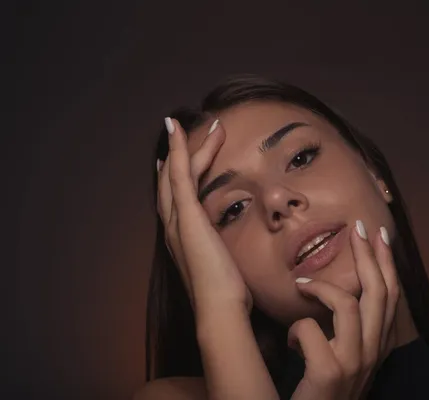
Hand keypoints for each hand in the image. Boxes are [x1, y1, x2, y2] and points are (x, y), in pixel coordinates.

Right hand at [157, 118, 251, 316]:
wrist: (219, 309)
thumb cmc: (226, 295)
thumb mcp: (226, 268)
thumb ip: (224, 255)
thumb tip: (233, 254)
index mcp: (184, 237)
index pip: (178, 199)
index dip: (178, 176)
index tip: (179, 159)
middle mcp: (174, 227)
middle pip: (173, 182)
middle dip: (184, 155)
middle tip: (193, 131)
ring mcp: (178, 222)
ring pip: (176, 174)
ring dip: (186, 146)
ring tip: (202, 124)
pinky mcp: (187, 218)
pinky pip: (180, 176)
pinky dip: (179, 152)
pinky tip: (180, 132)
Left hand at [288, 221, 400, 399]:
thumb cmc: (323, 393)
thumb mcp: (343, 360)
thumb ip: (344, 333)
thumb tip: (333, 297)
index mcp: (375, 347)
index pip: (389, 296)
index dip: (386, 263)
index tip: (380, 236)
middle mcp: (372, 353)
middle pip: (378, 292)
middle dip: (368, 255)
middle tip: (358, 228)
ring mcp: (354, 363)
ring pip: (349, 304)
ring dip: (322, 288)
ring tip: (302, 285)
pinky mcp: (330, 373)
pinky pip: (311, 330)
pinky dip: (297, 330)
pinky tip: (292, 342)